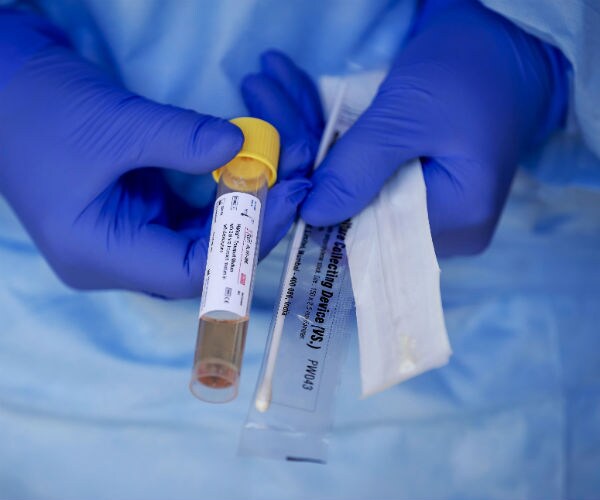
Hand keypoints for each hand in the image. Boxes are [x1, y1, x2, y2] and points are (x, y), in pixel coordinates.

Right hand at [0, 11, 309, 297]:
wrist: (1, 84)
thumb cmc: (39, 109)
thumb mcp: (114, 122)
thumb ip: (182, 139)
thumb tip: (244, 147)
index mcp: (97, 253)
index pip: (187, 271)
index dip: (243, 240)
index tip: (285, 199)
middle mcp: (114, 256)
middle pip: (200, 259)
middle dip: (250, 223)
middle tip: (292, 185)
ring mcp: (124, 236)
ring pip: (198, 239)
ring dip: (239, 209)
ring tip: (278, 176)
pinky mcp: (134, 213)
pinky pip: (188, 217)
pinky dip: (218, 196)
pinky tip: (243, 173)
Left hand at [283, 1, 566, 255]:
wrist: (505, 42)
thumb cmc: (469, 71)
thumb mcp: (409, 115)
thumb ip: (359, 169)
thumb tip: (310, 217)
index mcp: (458, 218)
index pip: (371, 232)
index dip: (318, 205)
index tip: (270, 167)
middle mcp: (446, 227)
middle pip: (358, 209)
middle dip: (304, 160)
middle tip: (258, 104)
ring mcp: (433, 206)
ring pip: (355, 188)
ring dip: (310, 141)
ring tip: (264, 87)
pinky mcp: (420, 184)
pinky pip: (367, 173)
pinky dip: (332, 139)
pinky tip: (294, 100)